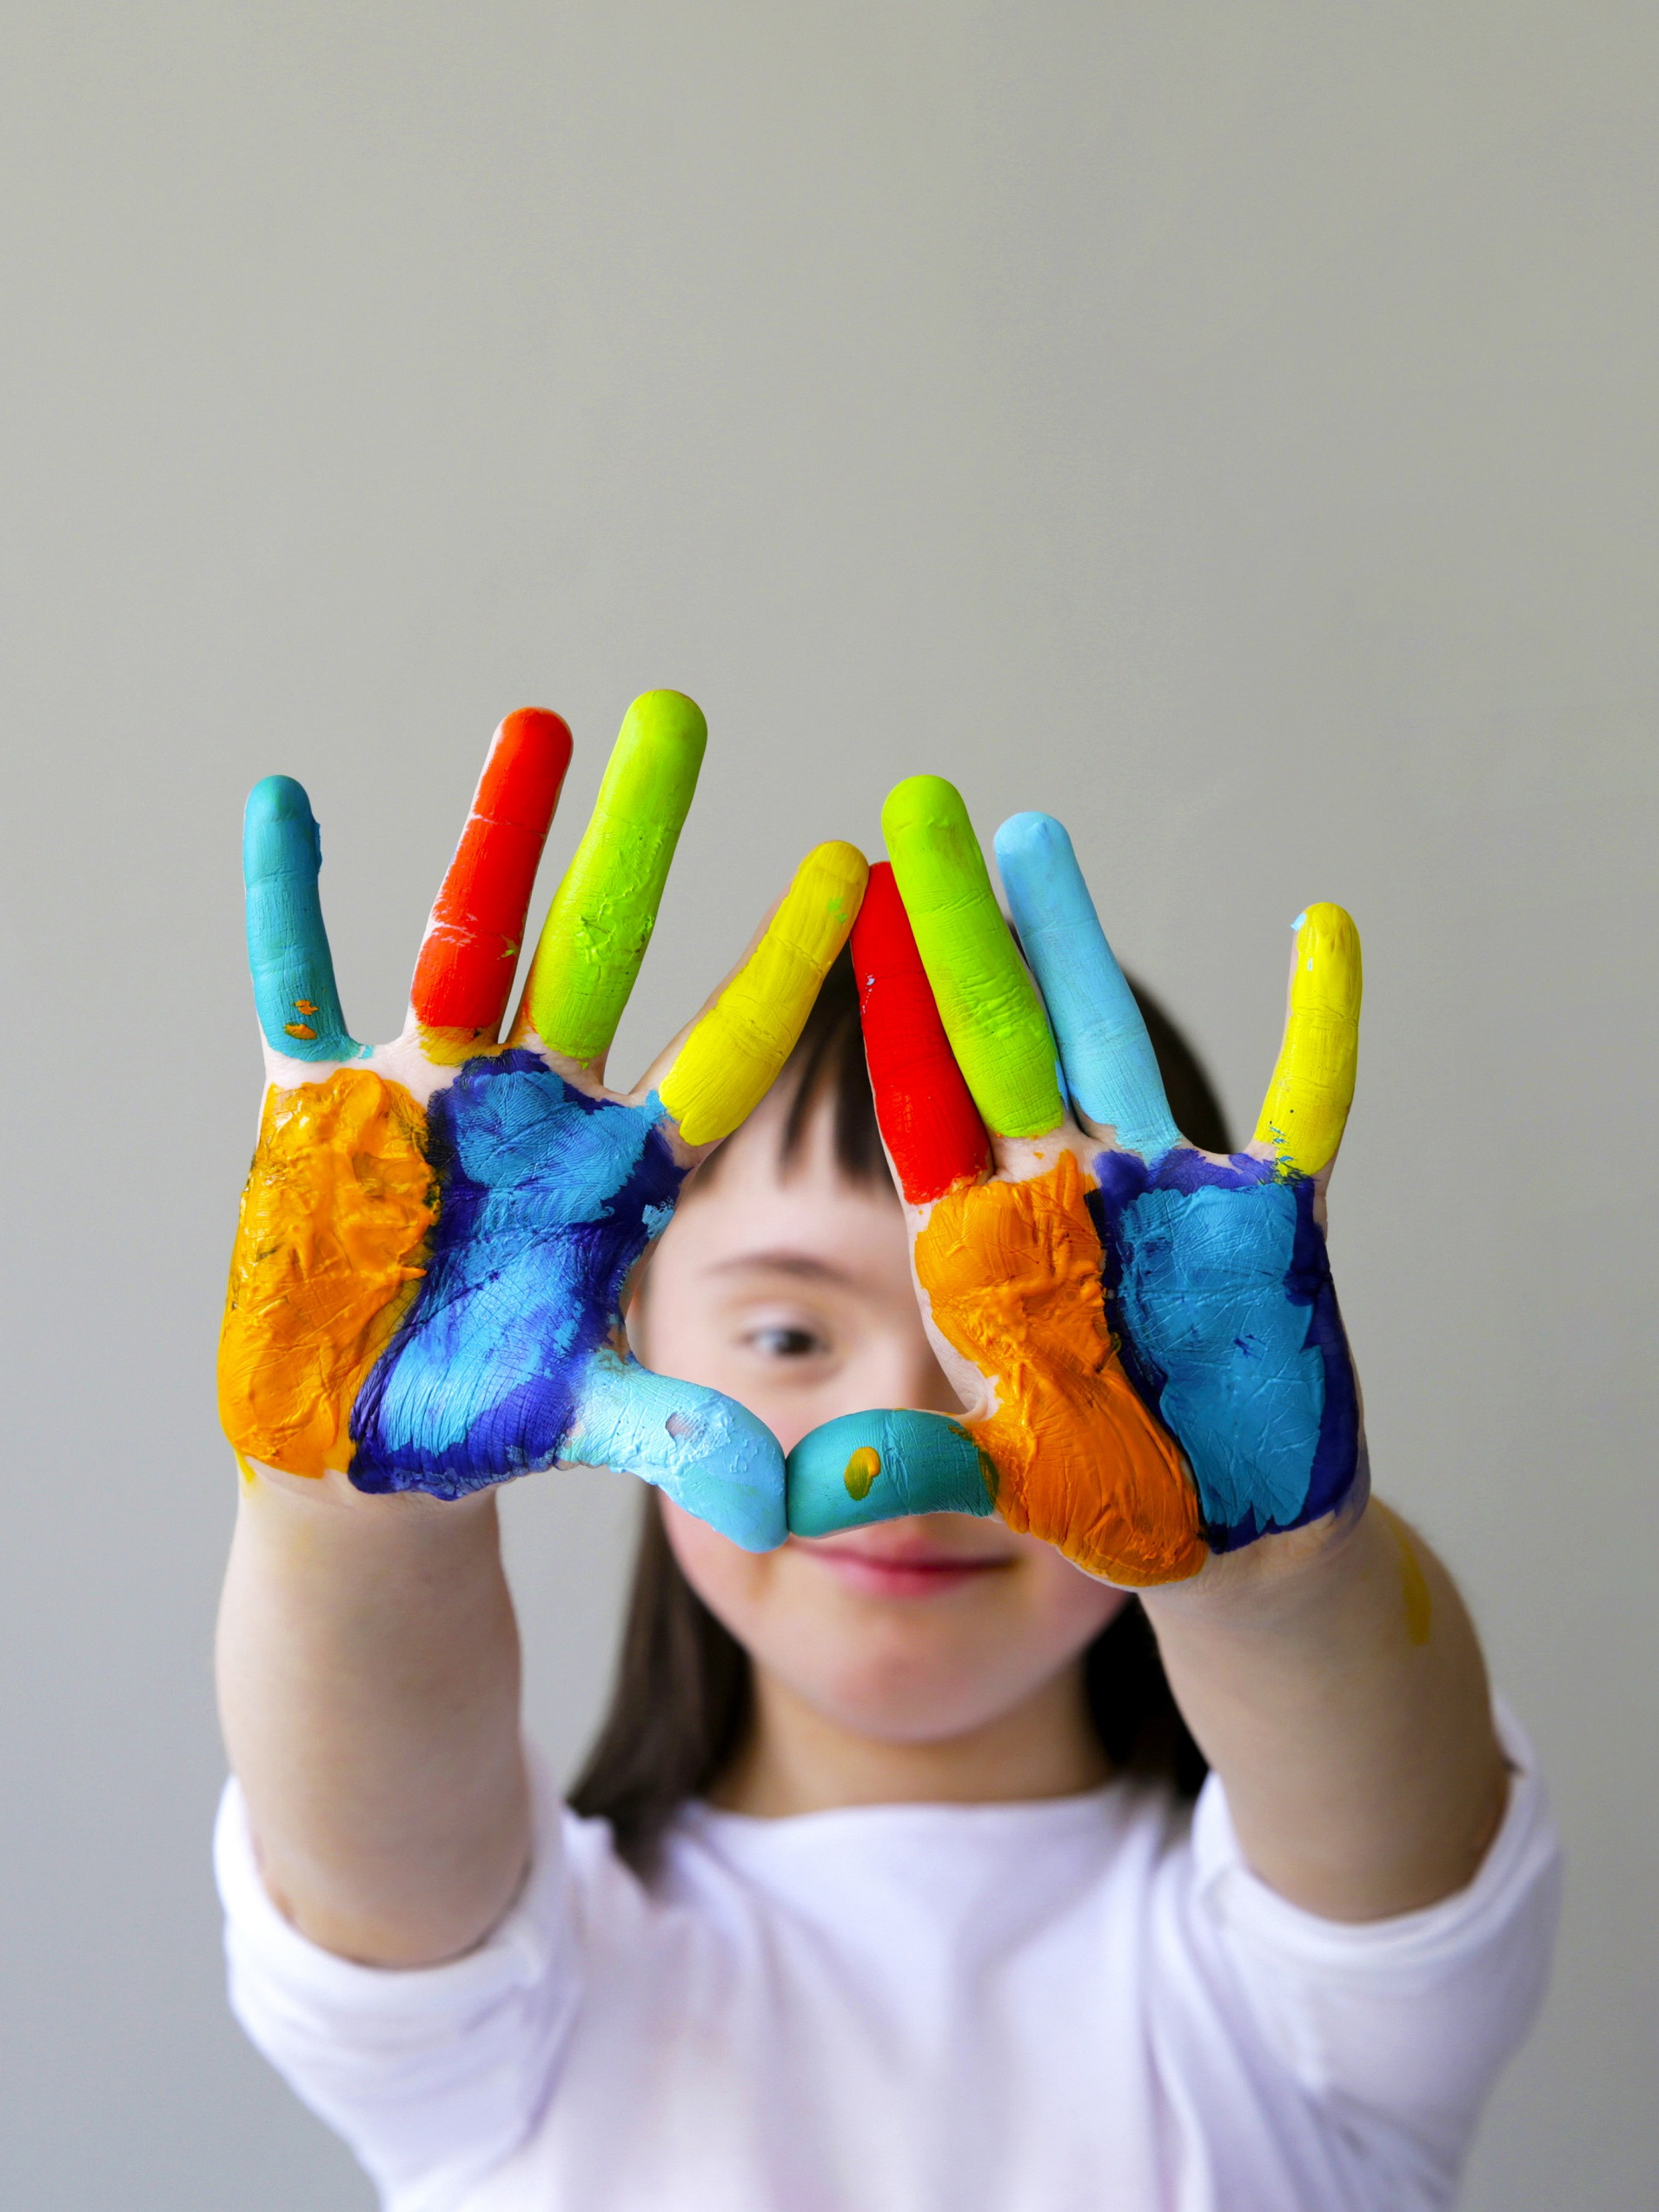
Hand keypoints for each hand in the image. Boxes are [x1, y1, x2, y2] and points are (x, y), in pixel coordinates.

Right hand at [219, 694, 866, 1547]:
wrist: (362, 1441)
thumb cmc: (489, 1415)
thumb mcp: (592, 1418)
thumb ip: (678, 1434)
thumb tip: (785, 1503)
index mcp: (617, 1170)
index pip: (717, 1050)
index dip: (780, 965)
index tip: (850, 867)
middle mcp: (535, 1107)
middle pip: (595, 948)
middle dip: (636, 838)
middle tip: (680, 715)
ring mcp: (427, 1095)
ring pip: (465, 938)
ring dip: (493, 835)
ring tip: (534, 721)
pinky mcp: (319, 1110)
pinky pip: (295, 989)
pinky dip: (285, 906)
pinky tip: (282, 804)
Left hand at [785, 778, 1361, 1586]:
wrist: (1228, 1538)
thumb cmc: (1105, 1500)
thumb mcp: (998, 1483)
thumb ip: (906, 1470)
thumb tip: (787, 1503)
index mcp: (982, 1246)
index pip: (919, 1102)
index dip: (884, 1003)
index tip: (843, 896)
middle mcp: (1062, 1194)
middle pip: (998, 1037)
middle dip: (957, 928)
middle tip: (916, 811)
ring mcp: (1165, 1196)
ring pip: (1111, 1040)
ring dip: (1077, 939)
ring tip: (1029, 832)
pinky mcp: (1272, 1223)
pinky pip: (1310, 1107)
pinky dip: (1322, 1025)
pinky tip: (1324, 927)